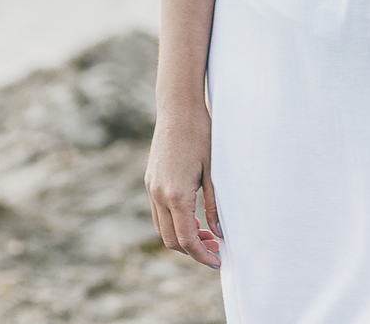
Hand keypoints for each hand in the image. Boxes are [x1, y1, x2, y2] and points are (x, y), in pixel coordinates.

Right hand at [144, 101, 221, 268]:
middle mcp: (159, 194)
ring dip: (181, 236)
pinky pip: (158, 212)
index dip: (202, 255)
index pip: (186, 240)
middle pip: (171, 239)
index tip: (218, 260)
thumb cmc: (201, 134)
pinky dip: (173, 221)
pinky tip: (191, 216)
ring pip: (162, 228)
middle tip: (215, 247)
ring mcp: (151, 187)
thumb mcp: (213, 170)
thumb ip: (214, 205)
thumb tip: (219, 233)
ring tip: (205, 233)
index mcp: (176, 195)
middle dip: (193, 249)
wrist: (178, 107)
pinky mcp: (150, 179)